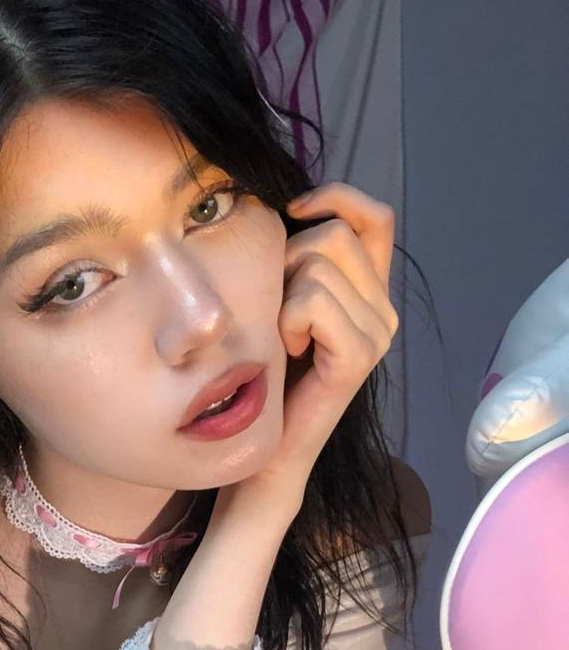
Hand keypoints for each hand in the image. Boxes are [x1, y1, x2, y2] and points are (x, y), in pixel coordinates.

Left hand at [254, 181, 397, 492]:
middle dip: (287, 260)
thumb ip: (296, 262)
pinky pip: (314, 303)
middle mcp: (383, 309)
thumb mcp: (278, 305)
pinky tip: (286, 350)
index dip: (336, 199)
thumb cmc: (266, 378)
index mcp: (370, 291)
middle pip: (334, 236)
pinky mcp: (359, 357)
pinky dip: (288, 320)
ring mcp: (377, 334)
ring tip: (279, 338)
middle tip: (273, 310)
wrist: (267, 451)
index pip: (372, 217)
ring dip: (281, 296)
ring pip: (319, 267)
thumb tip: (283, 212)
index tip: (293, 212)